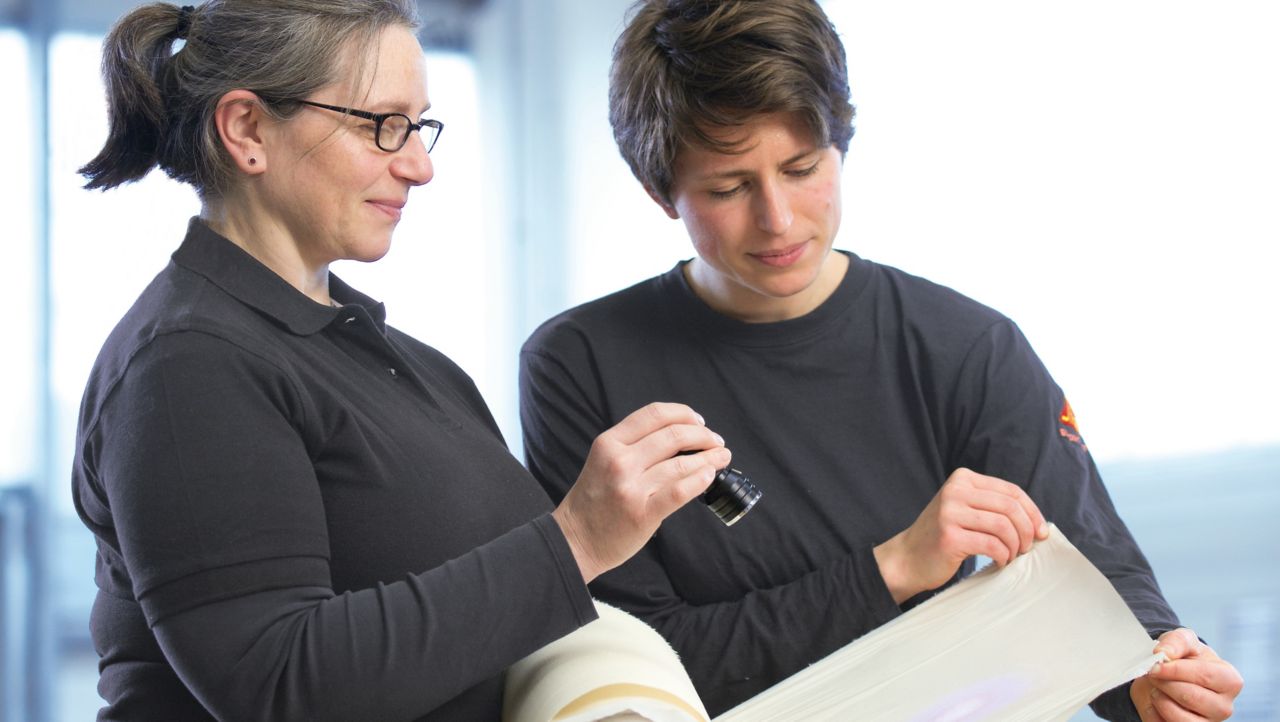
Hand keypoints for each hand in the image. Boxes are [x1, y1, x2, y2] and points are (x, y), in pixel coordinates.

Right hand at [553, 402, 730, 582]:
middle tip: (716, 441)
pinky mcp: (643, 513)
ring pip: (682, 464)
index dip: (684, 413)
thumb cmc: (593, 501)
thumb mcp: (603, 460)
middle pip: (673, 435)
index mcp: (609, 443)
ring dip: (710, 458)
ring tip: (722, 458)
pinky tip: (710, 476)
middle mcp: (619, 461)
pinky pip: (680, 491)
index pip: (654, 414)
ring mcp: (631, 488)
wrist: (575, 540)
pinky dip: (700, 480)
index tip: (699, 421)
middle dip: (703, 435)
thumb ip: (633, 445)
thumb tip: (680, 435)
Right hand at [873, 468, 1047, 602]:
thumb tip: (1038, 523)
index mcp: (962, 478)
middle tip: (1027, 548)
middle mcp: (955, 491)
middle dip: (1027, 531)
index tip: (1042, 532)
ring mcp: (949, 513)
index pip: (1011, 491)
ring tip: (1011, 556)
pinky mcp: (949, 536)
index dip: (1032, 512)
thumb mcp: (965, 510)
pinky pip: (992, 545)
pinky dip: (1003, 556)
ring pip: (1003, 526)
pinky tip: (999, 562)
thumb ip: (993, 507)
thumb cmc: (944, 536)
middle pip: (1010, 507)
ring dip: (1015, 546)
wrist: (908, 558)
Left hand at [1132, 628, 1242, 720]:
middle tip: (1152, 673)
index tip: (1156, 665)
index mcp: (1229, 681)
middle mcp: (1223, 707)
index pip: (1205, 676)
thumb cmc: (1184, 658)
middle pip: (1190, 697)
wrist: (1171, 676)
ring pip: (1180, 718)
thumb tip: (1164, 653)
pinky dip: (1152, 712)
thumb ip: (1176, 641)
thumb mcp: (1183, 641)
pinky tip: (1155, 701)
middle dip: (1165, 683)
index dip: (1176, 670)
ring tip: (1156, 688)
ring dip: (1159, 699)